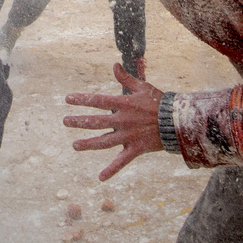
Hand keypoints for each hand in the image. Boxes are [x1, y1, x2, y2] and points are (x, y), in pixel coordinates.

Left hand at [63, 63, 163, 180]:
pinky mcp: (136, 149)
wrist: (177, 121)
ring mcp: (128, 136)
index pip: (98, 101)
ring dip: (88, 144)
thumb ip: (126, 78)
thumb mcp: (143, 87)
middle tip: (65, 121)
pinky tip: (100, 178)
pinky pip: (121, 161)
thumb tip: (114, 65)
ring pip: (104, 142)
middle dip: (79, 121)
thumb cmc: (160, 102)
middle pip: (96, 122)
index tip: (67, 99)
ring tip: (74, 145)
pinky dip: (111, 170)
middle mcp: (123, 120)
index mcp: (124, 104)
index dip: (82, 99)